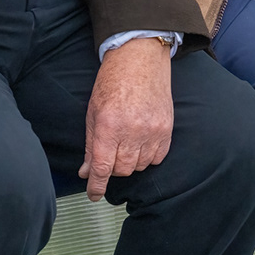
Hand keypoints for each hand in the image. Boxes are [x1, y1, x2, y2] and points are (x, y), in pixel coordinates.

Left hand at [79, 38, 173, 200]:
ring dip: (129, 163)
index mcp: (109, 126)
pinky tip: (141, 145)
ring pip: (139, 166)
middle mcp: (132, 131)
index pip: (103, 168)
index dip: (97, 186)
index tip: (94, 194)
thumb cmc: (113, 82)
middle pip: (121, 169)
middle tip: (109, 155)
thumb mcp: (93, 112)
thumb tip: (87, 171)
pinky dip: (147, 157)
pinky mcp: (167, 129)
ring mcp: (152, 131)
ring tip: (125, 145)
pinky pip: (157, 158)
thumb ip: (91, 144)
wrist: (140, 60)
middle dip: (112, 168)